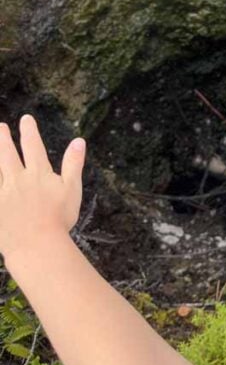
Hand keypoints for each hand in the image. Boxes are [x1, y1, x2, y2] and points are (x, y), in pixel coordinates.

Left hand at [0, 115, 85, 261]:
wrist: (36, 245)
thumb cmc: (59, 219)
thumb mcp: (72, 189)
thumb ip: (73, 164)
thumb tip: (79, 141)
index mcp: (38, 174)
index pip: (33, 146)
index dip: (29, 131)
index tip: (26, 119)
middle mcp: (18, 179)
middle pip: (7, 154)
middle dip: (3, 139)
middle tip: (0, 127)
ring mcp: (3, 194)